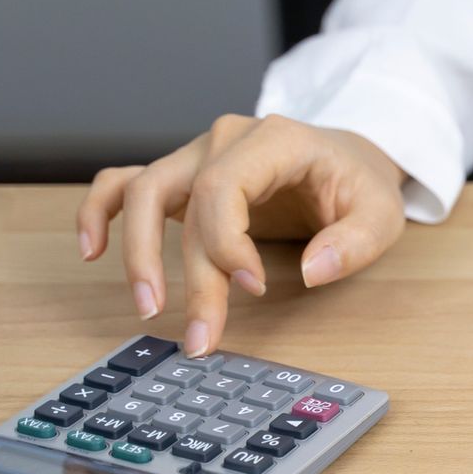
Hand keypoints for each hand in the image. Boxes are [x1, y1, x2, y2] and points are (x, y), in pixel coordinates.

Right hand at [76, 114, 407, 355]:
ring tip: (146, 308)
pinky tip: (91, 251)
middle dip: (189, 274)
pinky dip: (100, 211)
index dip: (228, 243)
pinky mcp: (183, 178)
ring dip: (135, 252)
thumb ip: (353, 242)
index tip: (254, 289)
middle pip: (185, 201)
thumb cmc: (358, 186)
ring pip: (143, 193)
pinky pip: (124, 183)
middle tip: (200, 334)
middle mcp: (225, 140)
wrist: (347, 161)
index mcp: (274, 139)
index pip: (226, 188)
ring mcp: (197, 156)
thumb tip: (312, 271)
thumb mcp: (381, 214)